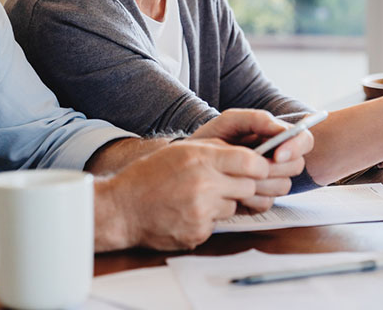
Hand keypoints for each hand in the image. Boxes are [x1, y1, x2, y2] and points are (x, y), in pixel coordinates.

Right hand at [96, 139, 268, 250]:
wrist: (122, 209)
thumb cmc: (149, 176)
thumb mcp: (182, 150)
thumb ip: (216, 150)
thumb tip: (250, 155)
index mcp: (201, 159)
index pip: (252, 163)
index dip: (260, 166)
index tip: (257, 168)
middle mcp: (204, 184)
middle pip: (249, 187)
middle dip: (242, 185)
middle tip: (224, 184)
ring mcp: (201, 211)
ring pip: (234, 207)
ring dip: (223, 203)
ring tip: (197, 197)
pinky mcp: (197, 233)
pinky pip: (217, 225)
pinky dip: (207, 219)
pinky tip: (187, 212)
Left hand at [193, 109, 313, 211]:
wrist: (187, 165)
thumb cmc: (210, 138)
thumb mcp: (230, 122)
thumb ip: (257, 119)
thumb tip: (281, 130)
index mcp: (276, 137)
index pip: (305, 140)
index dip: (296, 147)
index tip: (277, 154)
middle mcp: (277, 159)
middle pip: (297, 166)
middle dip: (276, 168)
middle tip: (253, 166)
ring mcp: (269, 181)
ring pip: (284, 186)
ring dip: (261, 183)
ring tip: (238, 176)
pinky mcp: (258, 200)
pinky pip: (267, 203)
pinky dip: (250, 198)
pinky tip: (234, 191)